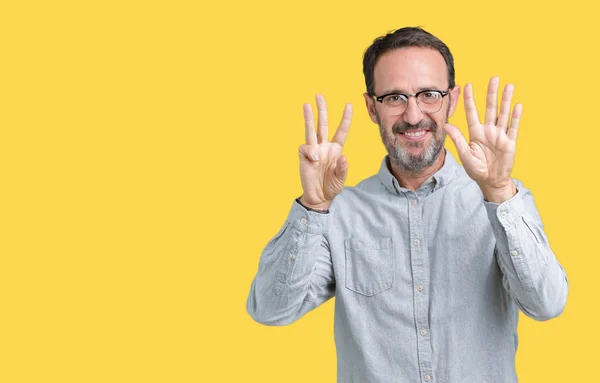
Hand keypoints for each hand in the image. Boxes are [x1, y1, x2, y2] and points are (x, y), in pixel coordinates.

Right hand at [298, 94, 351, 210]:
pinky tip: (313, 161)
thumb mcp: (341, 179)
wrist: (319, 197)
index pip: (341, 131)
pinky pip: (305, 148)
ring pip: (310, 130)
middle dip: (322, 110)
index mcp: (336, 150)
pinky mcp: (304, 157)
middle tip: (319, 95)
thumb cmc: (331, 187)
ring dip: (308, 118)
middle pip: (323, 124)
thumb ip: (342, 169)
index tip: (348, 105)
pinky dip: (309, 152)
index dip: (345, 119)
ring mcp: (314, 151)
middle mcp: (324, 147)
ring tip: (306, 104)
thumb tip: (343, 157)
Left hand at [444, 77, 521, 202]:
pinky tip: (518, 106)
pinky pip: (513, 128)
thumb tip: (447, 124)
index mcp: (475, 132)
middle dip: (491, 93)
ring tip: (508, 86)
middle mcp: (488, 131)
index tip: (467, 85)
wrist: (490, 181)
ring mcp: (500, 135)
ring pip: (503, 114)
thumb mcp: (464, 154)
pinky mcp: (510, 143)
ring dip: (506, 100)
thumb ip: (457, 139)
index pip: (472, 112)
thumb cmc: (476, 168)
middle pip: (490, 108)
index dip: (469, 99)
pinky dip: (515, 117)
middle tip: (494, 78)